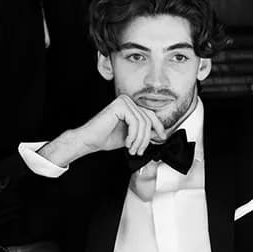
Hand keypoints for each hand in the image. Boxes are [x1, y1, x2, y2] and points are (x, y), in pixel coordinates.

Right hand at [40, 96, 167, 167]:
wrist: (90, 140)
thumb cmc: (106, 137)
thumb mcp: (131, 136)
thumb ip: (143, 132)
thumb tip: (158, 134)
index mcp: (131, 106)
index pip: (151, 115)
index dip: (158, 127)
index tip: (162, 138)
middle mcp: (128, 101)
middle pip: (148, 119)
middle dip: (146, 138)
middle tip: (139, 150)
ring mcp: (124, 101)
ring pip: (143, 123)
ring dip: (139, 140)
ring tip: (132, 149)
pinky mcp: (120, 105)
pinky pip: (135, 122)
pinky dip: (133, 136)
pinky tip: (127, 143)